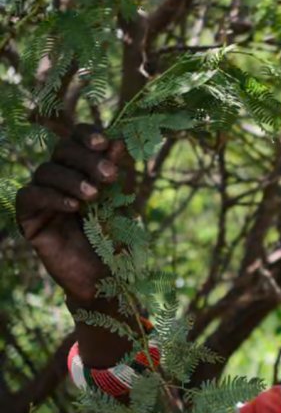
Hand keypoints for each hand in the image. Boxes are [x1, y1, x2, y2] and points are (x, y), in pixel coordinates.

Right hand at [16, 124, 127, 303]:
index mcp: (81, 169)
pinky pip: (30, 196)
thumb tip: (117, 140)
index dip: (86, 135)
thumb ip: (114, 173)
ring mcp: (41, 197)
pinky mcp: (29, 218)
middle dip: (86, 159)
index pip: (76, 139)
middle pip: (61, 150)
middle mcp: (58, 178)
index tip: (104, 142)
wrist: (105, 277)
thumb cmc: (114, 238)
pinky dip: (52, 197)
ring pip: (45, 171)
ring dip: (72, 179)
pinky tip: (74, 207)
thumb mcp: (119, 202)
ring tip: (94, 196)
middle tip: (109, 175)